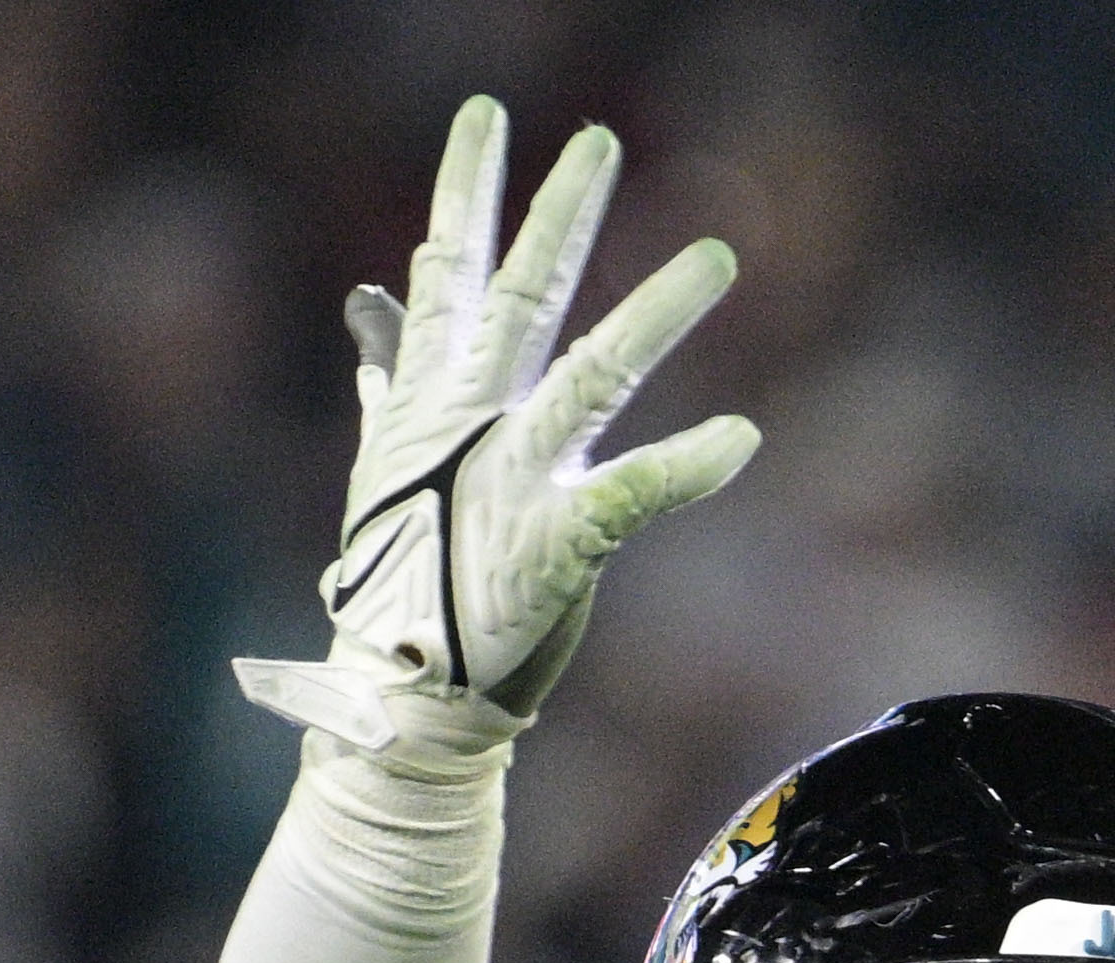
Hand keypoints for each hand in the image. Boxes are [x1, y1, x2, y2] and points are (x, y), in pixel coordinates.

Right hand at [231, 94, 757, 757]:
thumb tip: (372, 308)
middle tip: (600, 141)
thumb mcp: (389, 460)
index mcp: (434, 400)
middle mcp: (474, 425)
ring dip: (655, 316)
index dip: (466, 192)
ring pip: (591, 377)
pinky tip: (741, 438)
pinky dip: (685, 467)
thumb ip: (392, 376)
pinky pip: (631, 496)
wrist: (405, 694)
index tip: (487, 116)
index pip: (449, 273)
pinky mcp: (553, 545)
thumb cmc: (406, 578)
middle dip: (559, 218)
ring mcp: (513, 481)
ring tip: (721, 258)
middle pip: (522, 298)